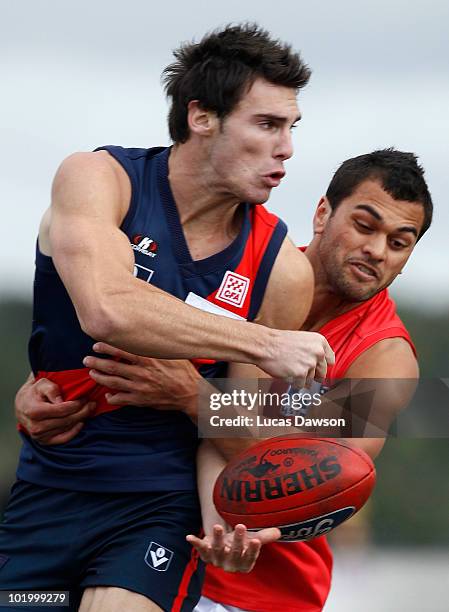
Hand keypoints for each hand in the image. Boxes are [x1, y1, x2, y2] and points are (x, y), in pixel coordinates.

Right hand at [15, 376, 94, 444]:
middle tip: (92, 404)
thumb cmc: (34, 392)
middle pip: (66, 420)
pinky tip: (81, 422)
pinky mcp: (44, 441)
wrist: (22, 405)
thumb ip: (51, 390)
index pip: (61, 410)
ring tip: (89, 410)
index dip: (76, 404)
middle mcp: (36, 426)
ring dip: (80, 419)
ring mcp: (40, 436)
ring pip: (67, 428)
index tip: (85, 398)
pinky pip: (64, 438)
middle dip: (82, 411)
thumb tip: (60, 400)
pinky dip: (74, 431)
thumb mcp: (41, 384)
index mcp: (34, 411)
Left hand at [83, 342, 199, 418]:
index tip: (97, 345)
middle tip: (87, 359)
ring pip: (113, 382)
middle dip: (97, 362)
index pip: (122, 351)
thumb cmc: (184, 371)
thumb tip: (149, 333)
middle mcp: (142, 372)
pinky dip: (112, 397)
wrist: (191, 393)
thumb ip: (158, 346)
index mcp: (148, 359)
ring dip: (100, 377)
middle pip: (113, 366)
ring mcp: (140, 387)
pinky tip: (107, 395)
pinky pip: (122, 399)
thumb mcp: (173, 353)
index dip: (107, 347)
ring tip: (92, 373)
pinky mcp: (142, 400)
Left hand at [186, 523, 279, 572]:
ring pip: (217, 550)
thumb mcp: (252, 539)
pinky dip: (195, 543)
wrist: (224, 545)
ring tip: (218, 527)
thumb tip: (278, 532)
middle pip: (234, 553)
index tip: (255, 540)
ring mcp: (217, 560)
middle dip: (237, 540)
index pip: (249, 559)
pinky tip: (189, 537)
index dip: (252, 550)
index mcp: (244, 565)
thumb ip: (265, 536)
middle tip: (240, 526)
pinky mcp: (206, 554)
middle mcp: (230, 565)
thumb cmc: (241, 543)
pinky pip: (201, 549)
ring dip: (217, 539)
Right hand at [258, 330, 334, 386]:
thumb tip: (320, 366)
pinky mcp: (301, 374)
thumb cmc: (279, 342)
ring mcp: (310, 363)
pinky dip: (294, 382)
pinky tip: (287, 373)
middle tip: (301, 372)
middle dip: (312, 375)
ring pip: (311, 380)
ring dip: (301, 378)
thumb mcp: (302, 340)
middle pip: (322, 373)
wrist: (264, 345)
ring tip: (290, 368)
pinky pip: (301, 385)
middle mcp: (318, 352)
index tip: (317, 369)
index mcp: (320, 341)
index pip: (330, 360)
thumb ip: (314, 351)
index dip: (322, 366)